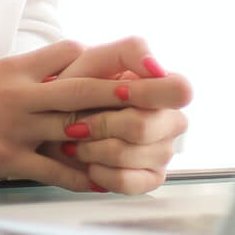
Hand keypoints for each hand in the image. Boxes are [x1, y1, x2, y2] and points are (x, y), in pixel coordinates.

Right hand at [0, 39, 183, 190]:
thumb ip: (30, 68)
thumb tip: (69, 60)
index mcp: (18, 69)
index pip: (65, 53)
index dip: (97, 57)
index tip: (128, 62)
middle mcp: (22, 94)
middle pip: (80, 89)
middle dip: (119, 91)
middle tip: (154, 90)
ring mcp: (18, 128)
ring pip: (72, 128)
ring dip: (109, 133)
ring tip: (142, 136)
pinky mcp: (12, 159)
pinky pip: (53, 169)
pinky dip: (80, 176)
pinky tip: (102, 179)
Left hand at [38, 37, 192, 194]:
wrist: (54, 120)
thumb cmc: (76, 84)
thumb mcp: (94, 59)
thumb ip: (129, 52)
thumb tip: (156, 68)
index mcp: (163, 86)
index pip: (181, 90)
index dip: (148, 93)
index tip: (118, 92)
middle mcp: (170, 120)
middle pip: (146, 127)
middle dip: (103, 124)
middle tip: (78, 121)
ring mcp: (163, 151)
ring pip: (132, 155)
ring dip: (94, 148)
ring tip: (76, 140)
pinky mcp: (150, 178)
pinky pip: (128, 182)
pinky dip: (100, 172)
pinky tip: (88, 161)